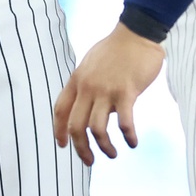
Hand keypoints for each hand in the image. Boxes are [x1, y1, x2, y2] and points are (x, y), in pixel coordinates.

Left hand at [52, 23, 165, 166]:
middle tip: (89, 162)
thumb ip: (87, 86)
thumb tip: (94, 109)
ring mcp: (106, 90)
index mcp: (77, 80)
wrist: (136, 33)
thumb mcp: (91, 65)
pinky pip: (124, 123)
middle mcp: (88, 88)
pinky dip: (128, 137)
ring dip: (104, 147)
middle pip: (76, 126)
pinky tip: (132, 142)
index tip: (63, 146)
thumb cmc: (116, 49)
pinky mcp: (126, 92)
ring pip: (97, 129)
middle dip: (81, 149)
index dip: (59, 131)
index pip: (60, 110)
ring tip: (112, 154)